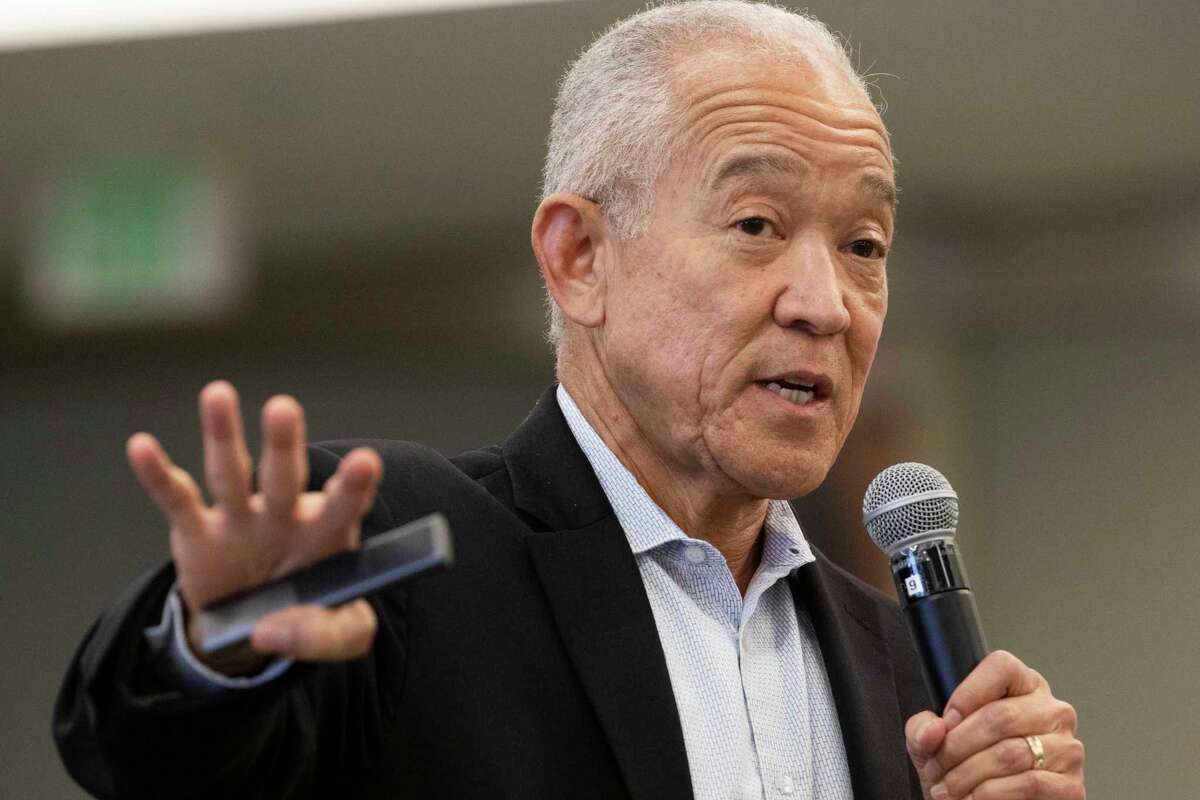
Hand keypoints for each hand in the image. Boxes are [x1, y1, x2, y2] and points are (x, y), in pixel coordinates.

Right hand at [126, 380, 383, 670]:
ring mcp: (239, 519)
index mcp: (326, 533)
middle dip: (283, 444)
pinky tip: (142, 448)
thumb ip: (322, 636)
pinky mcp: (197, 532)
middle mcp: (283, 514)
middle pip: (284, 476)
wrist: (258, 624)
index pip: (346, 505)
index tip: (366, 463)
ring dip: (223, 436)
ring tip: (218, 395)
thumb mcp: (339, 635)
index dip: (354, 486)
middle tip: (283, 408)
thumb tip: (270, 632)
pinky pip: (177, 500)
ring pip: (231, 473)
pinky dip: (157, 476)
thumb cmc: (311, 614)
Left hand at [905, 651, 1084, 798]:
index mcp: (1024, 688)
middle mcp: (1052, 712)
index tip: (945, 722)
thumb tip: (934, 729)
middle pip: (999, 716)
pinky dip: (991, 795)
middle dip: (956, 747)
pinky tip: (973, 799)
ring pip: (1010, 754)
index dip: (966, 694)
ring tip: (947, 789)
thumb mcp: (935, 743)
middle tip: (936, 768)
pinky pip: (1029, 784)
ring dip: (968, 776)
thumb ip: (924, 729)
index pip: (1001, 667)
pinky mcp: (1071, 786)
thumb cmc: (967, 770)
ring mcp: (1067, 748)